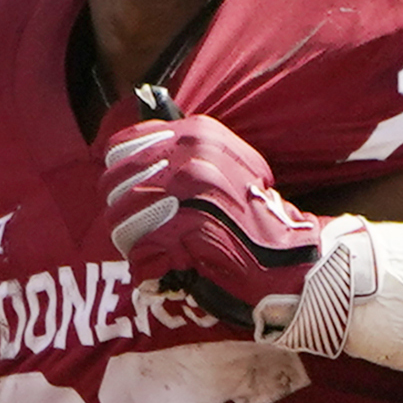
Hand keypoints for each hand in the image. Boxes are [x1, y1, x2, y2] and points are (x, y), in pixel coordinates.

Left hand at [100, 112, 338, 334]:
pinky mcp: (181, 231)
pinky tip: (169, 268)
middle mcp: (188, 157)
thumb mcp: (225, 166)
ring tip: (159, 251)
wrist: (289, 260)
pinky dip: (147, 265)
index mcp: (197, 135)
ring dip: (134, 241)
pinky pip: (137, 250)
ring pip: (120, 219)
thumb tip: (125, 157)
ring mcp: (184, 194)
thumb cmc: (254, 219)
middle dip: (123, 211)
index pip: (121, 146)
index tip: (132, 193)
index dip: (121, 174)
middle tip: (146, 230)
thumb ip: (183, 155)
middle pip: (113, 183)